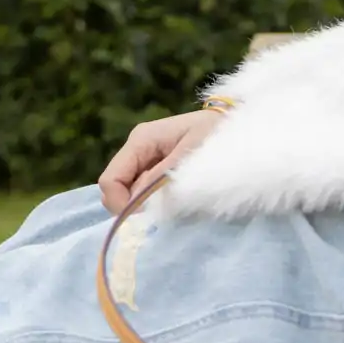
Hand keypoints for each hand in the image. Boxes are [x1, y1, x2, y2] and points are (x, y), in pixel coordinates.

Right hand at [98, 108, 226, 215]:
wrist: (234, 126)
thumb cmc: (215, 136)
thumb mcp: (191, 155)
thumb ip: (162, 176)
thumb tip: (136, 200)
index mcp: (140, 140)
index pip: (109, 180)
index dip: (120, 204)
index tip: (146, 216)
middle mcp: (136, 149)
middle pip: (116, 189)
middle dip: (134, 204)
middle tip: (166, 206)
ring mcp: (144, 159)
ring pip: (129, 194)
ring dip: (147, 204)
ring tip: (176, 198)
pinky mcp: (154, 169)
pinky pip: (144, 192)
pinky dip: (155, 201)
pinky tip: (176, 196)